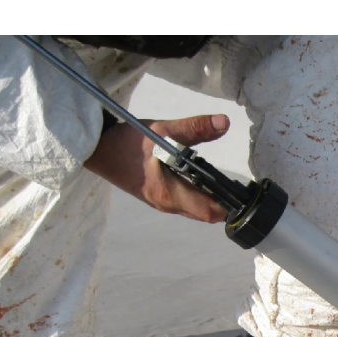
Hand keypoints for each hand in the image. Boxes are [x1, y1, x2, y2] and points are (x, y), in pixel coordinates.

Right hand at [84, 114, 230, 223]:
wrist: (95, 149)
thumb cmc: (125, 143)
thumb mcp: (161, 131)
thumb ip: (194, 128)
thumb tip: (223, 123)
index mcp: (170, 194)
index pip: (209, 211)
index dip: (228, 206)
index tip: (242, 195)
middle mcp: (167, 204)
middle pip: (204, 213)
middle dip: (222, 204)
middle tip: (236, 188)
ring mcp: (160, 203)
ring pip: (193, 209)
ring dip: (209, 200)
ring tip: (223, 184)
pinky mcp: (156, 197)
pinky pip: (183, 203)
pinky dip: (196, 196)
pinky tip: (201, 181)